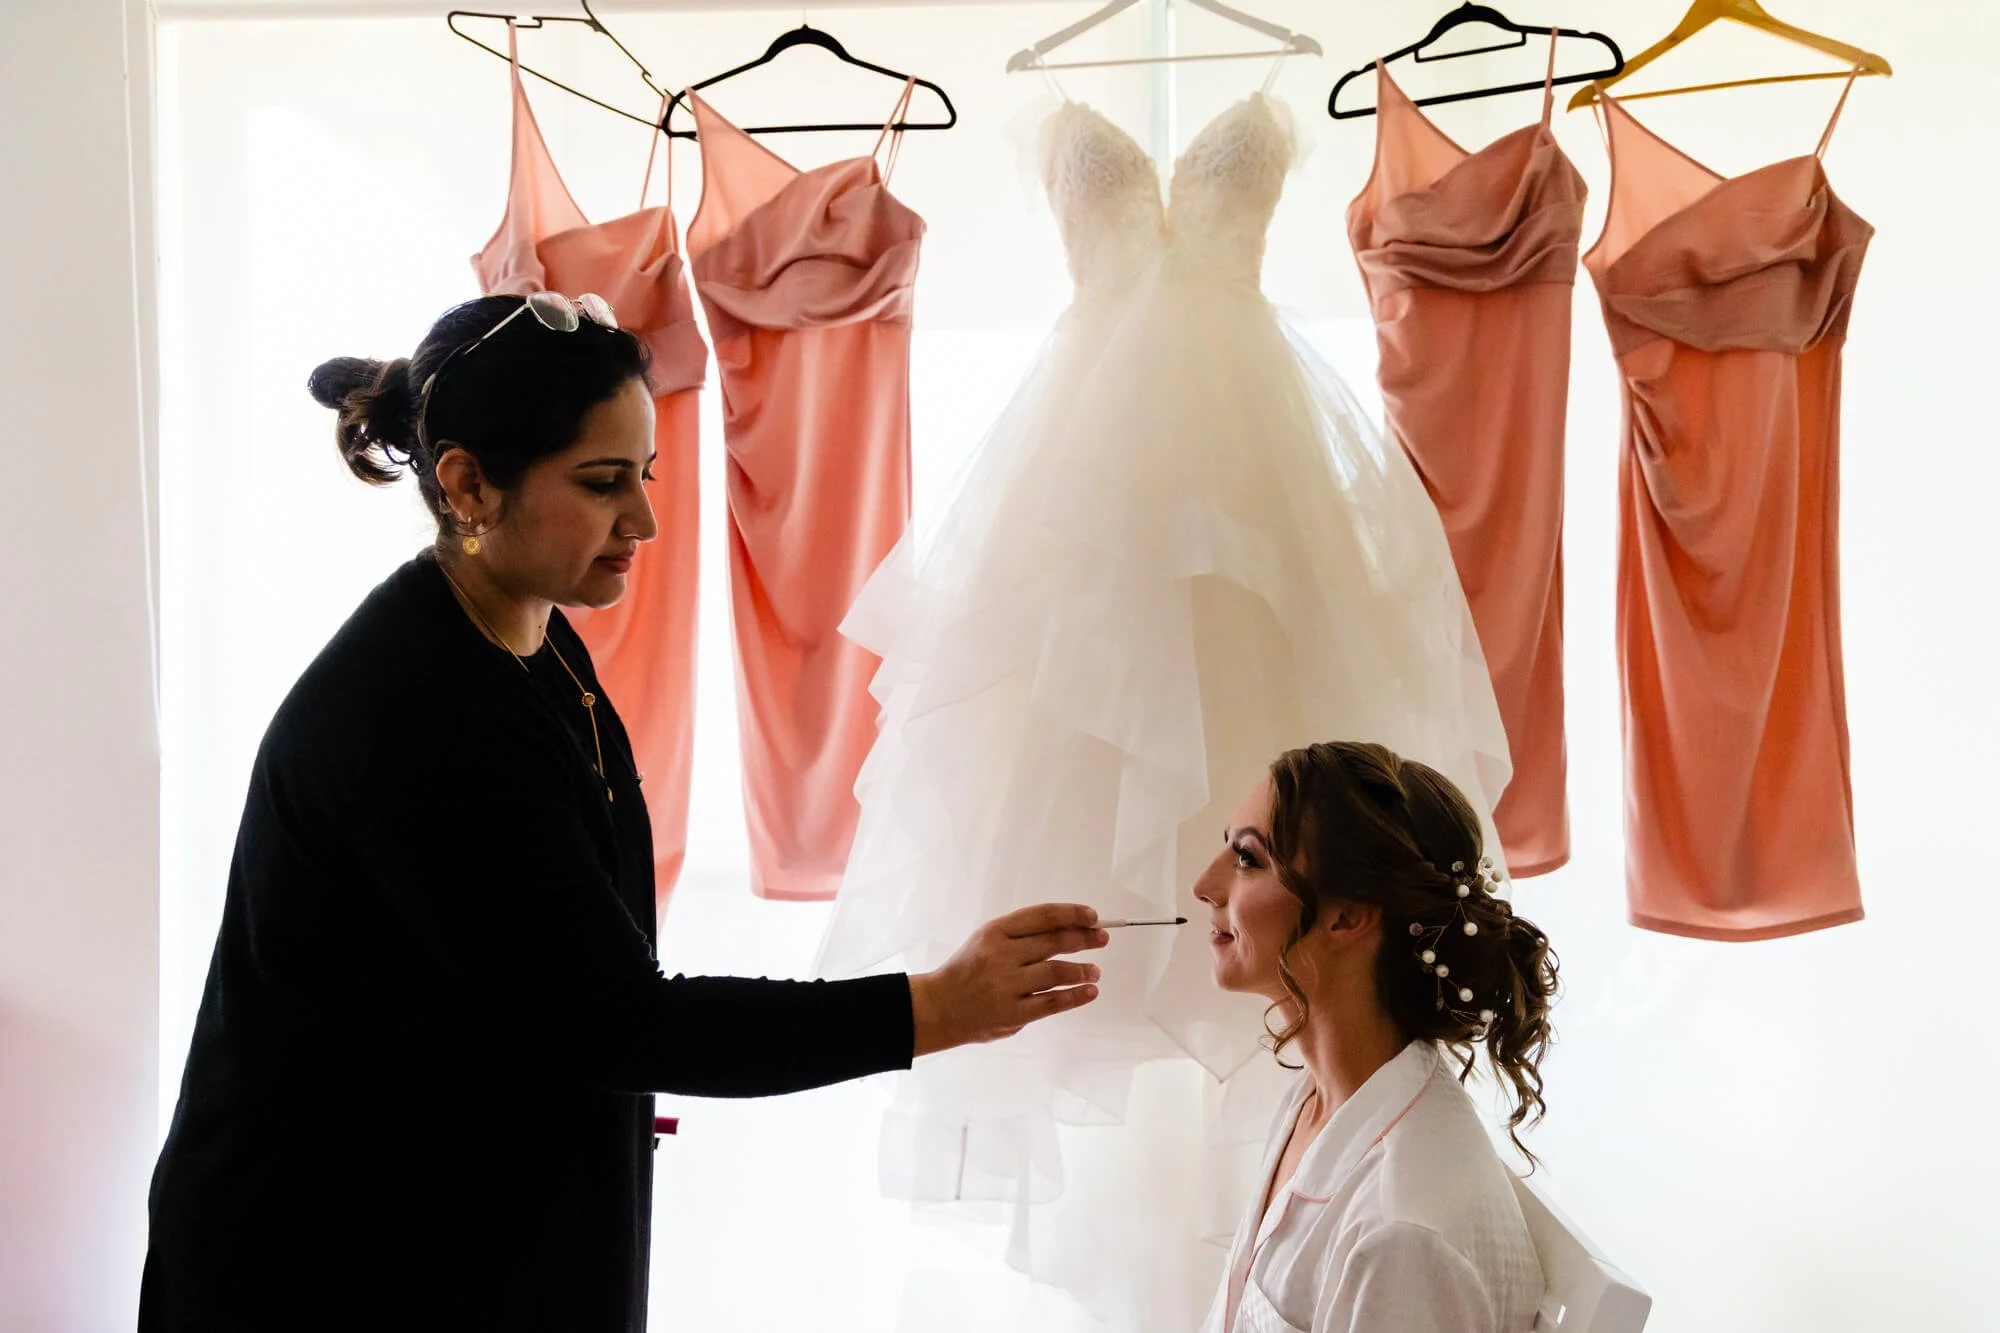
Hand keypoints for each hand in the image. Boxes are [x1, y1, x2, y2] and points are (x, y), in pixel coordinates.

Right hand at [908, 904, 1108, 1056]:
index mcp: (995, 932)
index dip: (1072, 914)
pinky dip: (1075, 996)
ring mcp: (1006, 985)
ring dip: (1082, 970)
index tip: (1092, 916)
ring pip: (1056, 971)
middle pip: (1054, 941)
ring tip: (1095, 971)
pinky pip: (1052, 1002)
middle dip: (1084, 938)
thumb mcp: (986, 940)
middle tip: (1102, 939)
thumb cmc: (968, 970)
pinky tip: (1089, 991)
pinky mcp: (1013, 1014)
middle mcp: (1001, 955)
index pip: (1043, 916)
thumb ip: (1020, 935)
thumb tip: (1069, 929)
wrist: (938, 1007)